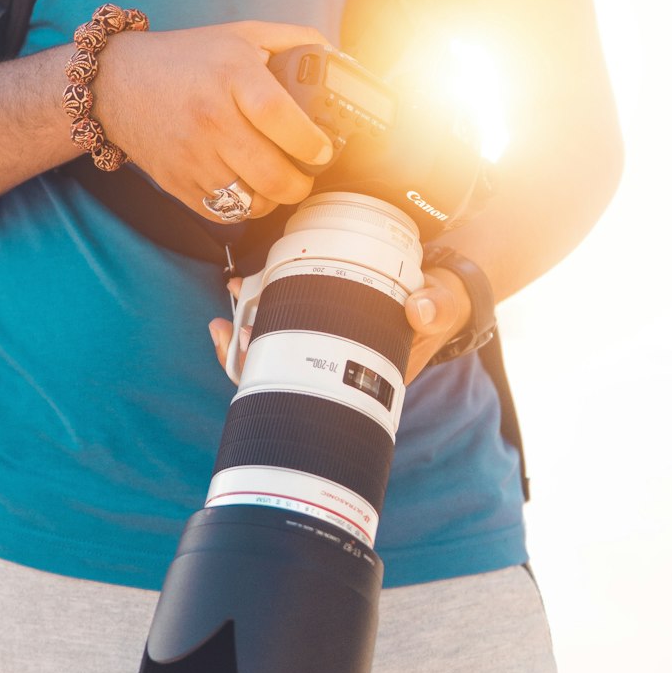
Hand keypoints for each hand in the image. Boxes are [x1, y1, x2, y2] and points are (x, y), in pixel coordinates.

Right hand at [95, 21, 335, 219]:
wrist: (117, 82)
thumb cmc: (185, 58)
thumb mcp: (241, 33)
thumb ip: (294, 40)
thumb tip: (338, 57)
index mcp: (231, 76)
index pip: (278, 117)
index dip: (309, 141)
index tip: (323, 149)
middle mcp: (210, 118)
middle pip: (270, 172)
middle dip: (300, 184)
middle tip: (306, 174)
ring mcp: (192, 155)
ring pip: (251, 201)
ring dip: (274, 199)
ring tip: (278, 182)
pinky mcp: (177, 182)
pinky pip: (223, 212)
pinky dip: (244, 207)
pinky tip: (248, 188)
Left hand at [208, 270, 471, 385]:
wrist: (446, 286)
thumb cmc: (443, 302)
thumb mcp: (446, 303)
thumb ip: (438, 306)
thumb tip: (419, 309)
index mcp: (362, 375)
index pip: (304, 388)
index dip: (266, 373)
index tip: (241, 342)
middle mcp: (339, 364)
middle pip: (279, 374)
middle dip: (244, 353)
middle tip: (225, 326)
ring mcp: (330, 342)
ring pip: (277, 347)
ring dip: (248, 325)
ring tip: (232, 294)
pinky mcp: (326, 318)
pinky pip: (286, 320)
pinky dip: (263, 304)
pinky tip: (245, 285)